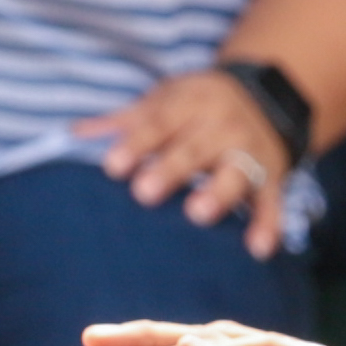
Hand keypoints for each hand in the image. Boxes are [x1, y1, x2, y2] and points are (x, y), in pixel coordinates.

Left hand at [78, 70, 293, 258]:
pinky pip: (272, 202)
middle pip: (194, 148)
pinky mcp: (272, 177)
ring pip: (236, 172)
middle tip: (144, 193)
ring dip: (219, 192)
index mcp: (190, 104)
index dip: (137, 143)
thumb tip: (74, 134)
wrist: (267, 96)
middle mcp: (221, 125)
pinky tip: (258, 249)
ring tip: (198, 213)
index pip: (159, 122)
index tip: (112, 166)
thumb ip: (124, 122)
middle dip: (172, 168)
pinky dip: (268, 224)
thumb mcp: (165, 101)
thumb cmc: (197, 108)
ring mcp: (248, 151)